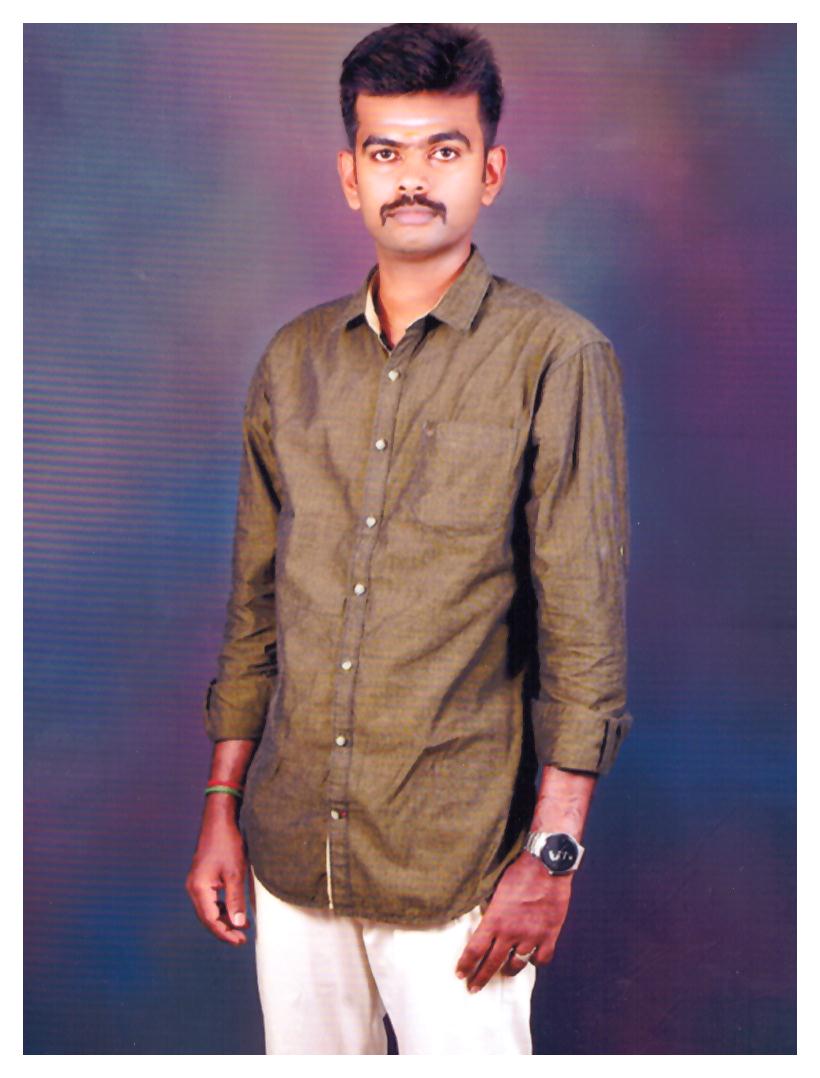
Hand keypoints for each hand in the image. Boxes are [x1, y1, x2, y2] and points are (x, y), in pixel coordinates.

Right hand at [185, 798, 248, 945]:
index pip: (210, 920)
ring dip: (224, 920)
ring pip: (209, 910)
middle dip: (224, 930)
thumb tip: (238, 924)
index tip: (240, 942)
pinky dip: (222, 908)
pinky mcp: (202, 878)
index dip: (225, 933)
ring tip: (242, 929)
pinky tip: (235, 912)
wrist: (219, 821)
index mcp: (199, 889)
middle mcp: (193, 888)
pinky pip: (210, 900)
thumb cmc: (228, 844)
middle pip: (207, 918)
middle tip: (242, 940)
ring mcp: (196, 883)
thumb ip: (236, 900)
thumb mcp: (236, 873)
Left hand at [454, 853, 572, 990]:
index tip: (460, 974)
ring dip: (508, 970)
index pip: (475, 950)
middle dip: (480, 977)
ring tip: (504, 971)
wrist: (547, 864)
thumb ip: (492, 911)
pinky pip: (541, 959)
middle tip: (473, 987)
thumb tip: (484, 924)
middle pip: (492, 963)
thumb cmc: (520, 871)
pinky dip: (535, 961)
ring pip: (517, 965)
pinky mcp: (549, 935)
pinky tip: (531, 958)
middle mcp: (511, 932)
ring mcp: (532, 936)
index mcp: (495, 919)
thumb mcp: (497, 889)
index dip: (466, 964)